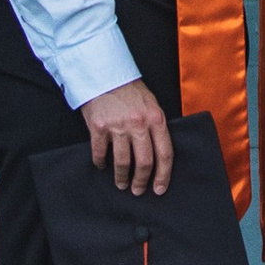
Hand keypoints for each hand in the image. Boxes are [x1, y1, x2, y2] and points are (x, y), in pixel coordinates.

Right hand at [83, 77, 173, 194]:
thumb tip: (159, 155)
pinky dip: (100, 163)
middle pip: (144, 162)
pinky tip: (102, 166)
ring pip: (122, 162)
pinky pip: (100, 153)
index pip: (165, 153)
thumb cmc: (130, 91)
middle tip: (138, 190)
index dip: (163, 175)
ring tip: (121, 184)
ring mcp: (118, 126)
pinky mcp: (99, 127)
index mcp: (156, 118)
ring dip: (122, 178)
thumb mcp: (151, 104)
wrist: (105, 74)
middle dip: (141, 181)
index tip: (159, 189)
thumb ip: (155, 126)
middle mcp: (138, 123)